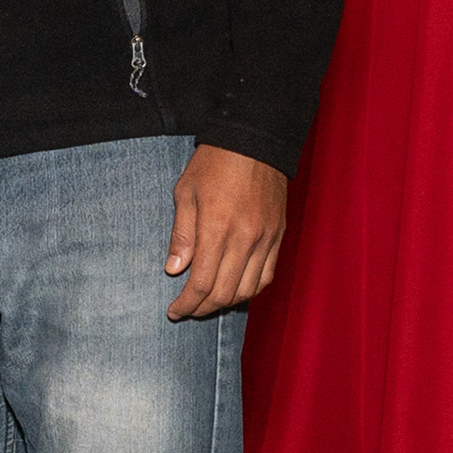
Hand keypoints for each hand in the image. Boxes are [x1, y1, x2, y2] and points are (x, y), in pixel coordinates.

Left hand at [163, 145, 288, 319]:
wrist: (254, 141)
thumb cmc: (213, 163)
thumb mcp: (185, 193)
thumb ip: (181, 235)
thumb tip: (174, 270)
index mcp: (217, 228)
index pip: (202, 282)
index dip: (186, 303)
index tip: (174, 311)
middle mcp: (245, 238)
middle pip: (225, 292)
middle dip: (203, 308)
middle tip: (187, 310)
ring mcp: (266, 238)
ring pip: (249, 289)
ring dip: (227, 303)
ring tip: (208, 303)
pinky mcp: (278, 235)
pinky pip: (267, 275)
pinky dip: (250, 290)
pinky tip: (235, 289)